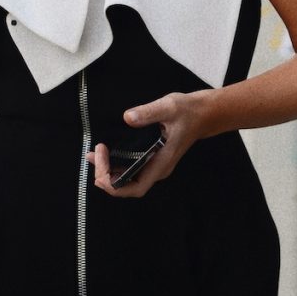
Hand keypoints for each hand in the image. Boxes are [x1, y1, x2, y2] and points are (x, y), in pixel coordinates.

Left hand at [89, 91, 212, 200]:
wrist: (203, 114)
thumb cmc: (188, 112)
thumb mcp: (169, 107)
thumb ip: (148, 112)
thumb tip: (128, 118)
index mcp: (162, 163)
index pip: (135, 188)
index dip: (114, 183)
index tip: (102, 159)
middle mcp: (157, 170)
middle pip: (127, 188)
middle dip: (106, 177)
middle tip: (94, 154)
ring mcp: (155, 166)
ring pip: (127, 180)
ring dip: (108, 171)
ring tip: (93, 155)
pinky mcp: (152, 159)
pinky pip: (130, 169)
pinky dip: (115, 164)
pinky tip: (104, 153)